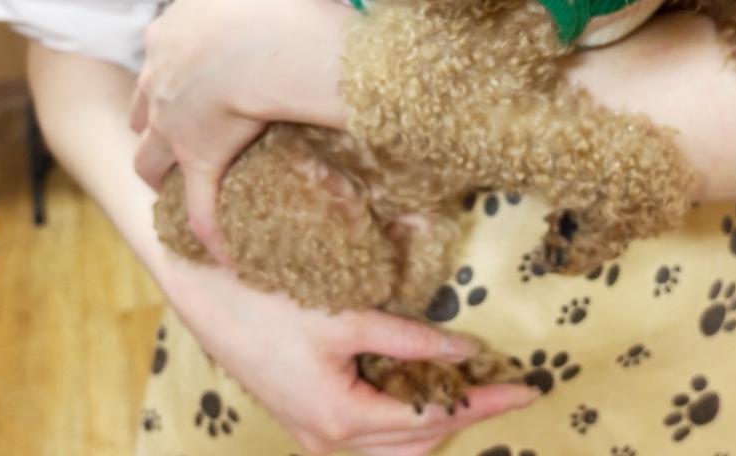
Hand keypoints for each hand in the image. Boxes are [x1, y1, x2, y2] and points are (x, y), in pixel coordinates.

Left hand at [131, 0, 349, 260]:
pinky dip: (208, 230)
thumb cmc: (240, 1)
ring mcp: (174, 128)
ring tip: (170, 184)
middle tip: (166, 132)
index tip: (176, 81)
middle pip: (141, 112)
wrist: (248, 38)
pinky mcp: (199, 160)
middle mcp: (158, 87)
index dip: (162, 74)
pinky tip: (218, 253)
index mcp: (165, 43)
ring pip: (153, 157)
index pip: (155, 61)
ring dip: (159, 171)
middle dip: (148, 123)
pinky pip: (203, 206)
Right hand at [164, 258, 538, 455]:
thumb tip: (467, 350)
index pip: (434, 418)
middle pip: (418, 443)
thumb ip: (411, 338)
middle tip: (505, 387)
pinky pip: (370, 436)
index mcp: (343, 420)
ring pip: (394, 446)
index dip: (485, 402)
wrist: (207, 295)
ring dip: (434, 420)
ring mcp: (315, 437)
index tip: (528, 389)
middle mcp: (330, 442)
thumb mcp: (348, 315)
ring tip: (472, 387)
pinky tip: (419, 387)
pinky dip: (402, 417)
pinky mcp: (307, 421)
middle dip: (465, 415)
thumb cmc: (274, 300)